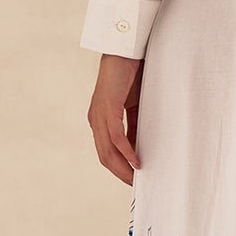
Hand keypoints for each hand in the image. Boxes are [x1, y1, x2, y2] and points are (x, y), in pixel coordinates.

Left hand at [88, 52, 143, 183]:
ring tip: (136, 179)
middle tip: (135, 186)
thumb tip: (140, 147)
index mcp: (100, 120)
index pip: (106, 151)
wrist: (125, 50)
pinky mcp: (107, 108)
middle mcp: (96, 120)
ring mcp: (99, 115)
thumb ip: (134, 125)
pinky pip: (115, 136)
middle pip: (104, 156)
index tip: (132, 179)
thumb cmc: (131, 75)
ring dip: (122, 167)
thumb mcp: (134, 106)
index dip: (118, 167)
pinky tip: (136, 161)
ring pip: (107, 150)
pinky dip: (126, 151)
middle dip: (119, 173)